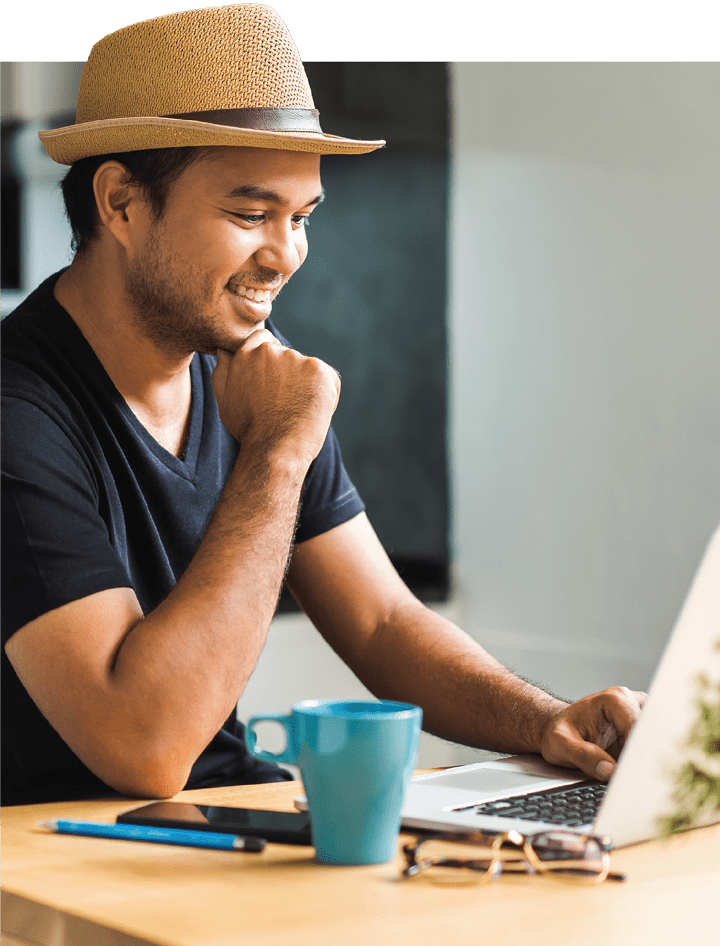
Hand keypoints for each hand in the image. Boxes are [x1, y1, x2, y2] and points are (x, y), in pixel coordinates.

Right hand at [212, 330, 340, 466]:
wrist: (274, 450)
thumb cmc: (248, 428)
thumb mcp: (225, 397)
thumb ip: (224, 368)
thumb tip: (225, 348)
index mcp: (247, 352)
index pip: (264, 340)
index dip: (270, 362)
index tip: (272, 383)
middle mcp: (272, 350)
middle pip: (287, 355)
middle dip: (287, 375)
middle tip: (282, 404)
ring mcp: (297, 359)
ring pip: (307, 368)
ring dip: (306, 385)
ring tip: (295, 411)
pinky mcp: (320, 370)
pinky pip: (327, 379)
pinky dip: (325, 394)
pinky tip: (311, 412)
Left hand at [539, 686, 645, 780]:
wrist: (556, 730)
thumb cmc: (558, 733)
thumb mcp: (560, 744)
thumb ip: (582, 755)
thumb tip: (609, 771)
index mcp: (614, 700)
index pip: (638, 727)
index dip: (637, 753)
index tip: (632, 774)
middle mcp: (632, 703)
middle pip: (653, 734)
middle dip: (649, 759)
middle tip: (640, 783)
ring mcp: (639, 718)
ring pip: (659, 742)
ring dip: (652, 763)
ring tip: (641, 783)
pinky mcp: (642, 734)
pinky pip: (655, 750)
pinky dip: (650, 765)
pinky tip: (642, 780)